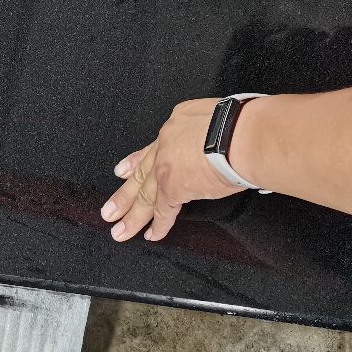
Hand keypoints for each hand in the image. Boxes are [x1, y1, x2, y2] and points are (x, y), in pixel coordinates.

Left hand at [100, 99, 244, 241]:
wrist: (241, 134)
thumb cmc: (240, 123)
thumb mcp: (218, 116)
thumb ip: (210, 131)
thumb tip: (221, 142)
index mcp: (178, 123)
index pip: (154, 147)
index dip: (136, 161)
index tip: (123, 170)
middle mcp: (167, 142)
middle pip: (142, 172)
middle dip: (125, 193)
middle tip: (110, 209)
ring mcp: (167, 166)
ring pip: (145, 194)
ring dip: (132, 215)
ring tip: (119, 230)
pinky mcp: (174, 187)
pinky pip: (163, 210)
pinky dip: (159, 225)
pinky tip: (151, 235)